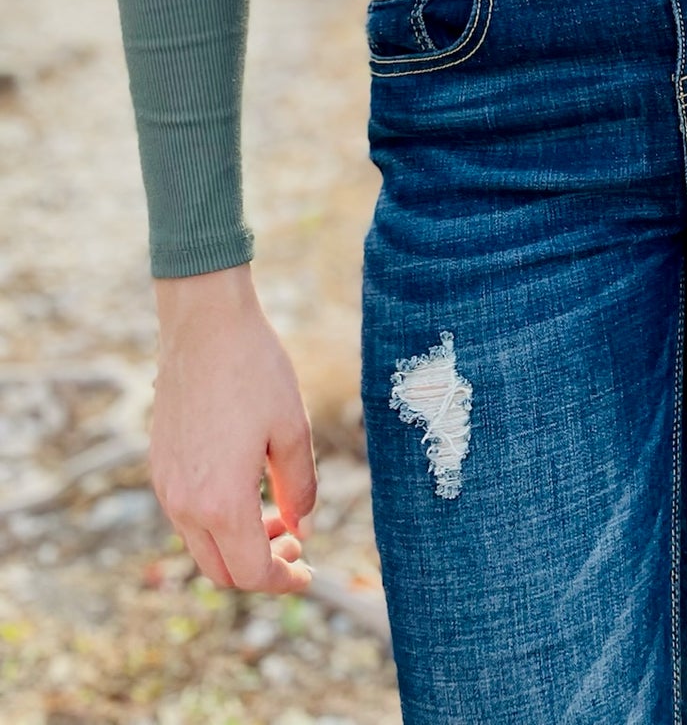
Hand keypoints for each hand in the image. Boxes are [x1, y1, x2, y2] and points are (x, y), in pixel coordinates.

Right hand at [150, 263, 316, 594]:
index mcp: (221, 502)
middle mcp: (184, 504)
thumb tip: (303, 525)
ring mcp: (165, 486)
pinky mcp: (159, 466)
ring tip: (277, 511)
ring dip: (239, 543)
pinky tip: (247, 488)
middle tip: (296, 540)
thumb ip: (301, 487)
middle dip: (261, 567)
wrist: (204, 325)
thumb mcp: (292, 430)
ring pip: (201, 545)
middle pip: (221, 570)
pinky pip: (186, 515)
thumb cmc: (255, 371)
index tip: (308, 569)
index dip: (283, 580)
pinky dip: (218, 520)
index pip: (251, 572)